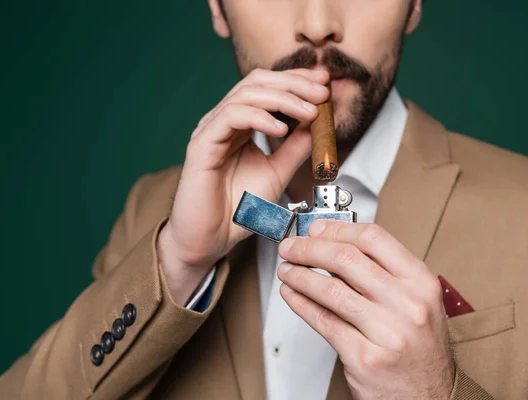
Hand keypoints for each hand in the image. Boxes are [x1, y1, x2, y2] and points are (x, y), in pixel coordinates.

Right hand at [158, 68, 329, 304]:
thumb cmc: (238, 208)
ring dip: (283, 98)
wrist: (211, 239)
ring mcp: (211, 130)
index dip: (297, 80)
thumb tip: (319, 125)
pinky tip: (282, 129)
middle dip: (294, 82)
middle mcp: (223, 121)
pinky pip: (231, 117)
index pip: (268, 87)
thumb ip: (296, 149)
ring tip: (310, 112)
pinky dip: (259, 118)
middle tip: (322, 90)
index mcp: (240, 124)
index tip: (325, 81)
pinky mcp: (202, 145)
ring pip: (245, 94)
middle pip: (257, 82)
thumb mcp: (278, 173)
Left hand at [276, 220, 454, 399]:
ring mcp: (387, 333)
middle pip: (346, 259)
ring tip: (287, 270)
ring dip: (300, 275)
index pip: (373, 239)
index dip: (337, 229)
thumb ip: (383, 273)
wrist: (431, 397)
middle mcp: (408, 305)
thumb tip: (335, 246)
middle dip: (309, 248)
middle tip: (292, 247)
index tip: (317, 229)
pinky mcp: (364, 358)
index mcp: (421, 283)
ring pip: (330, 289)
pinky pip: (323, 321)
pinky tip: (292, 294)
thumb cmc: (420, 348)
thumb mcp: (416, 301)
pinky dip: (301, 303)